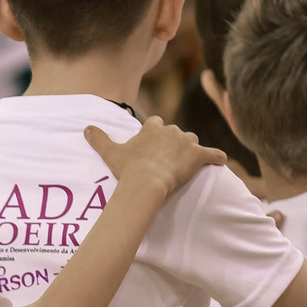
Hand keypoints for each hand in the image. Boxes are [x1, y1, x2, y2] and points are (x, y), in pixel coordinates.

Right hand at [86, 117, 222, 203]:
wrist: (146, 183)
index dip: (156, 132)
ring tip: (186, 163)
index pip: (157, 122)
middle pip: (176, 132)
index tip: (152, 143)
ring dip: (191, 149)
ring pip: (193, 141)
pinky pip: (215, 154)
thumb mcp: (110, 153)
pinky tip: (220, 161)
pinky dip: (218, 157)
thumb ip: (99, 138)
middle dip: (174, 142)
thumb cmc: (128, 169)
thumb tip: (86, 128)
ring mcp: (187, 142)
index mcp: (153, 128)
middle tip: (167, 159)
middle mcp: (172, 130)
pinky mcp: (199, 155)